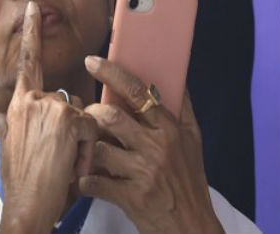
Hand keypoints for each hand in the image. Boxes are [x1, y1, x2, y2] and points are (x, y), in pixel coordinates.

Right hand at [0, 1, 97, 233]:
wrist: (27, 206)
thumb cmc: (21, 180)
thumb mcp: (8, 147)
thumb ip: (3, 125)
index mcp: (18, 105)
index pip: (27, 63)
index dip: (31, 34)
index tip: (33, 9)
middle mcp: (33, 101)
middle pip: (68, 100)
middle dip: (73, 128)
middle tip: (61, 156)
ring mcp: (50, 107)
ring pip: (83, 114)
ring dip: (82, 140)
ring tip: (65, 163)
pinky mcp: (68, 119)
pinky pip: (91, 127)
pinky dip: (88, 148)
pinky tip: (73, 164)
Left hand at [80, 56, 223, 233]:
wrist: (192, 227)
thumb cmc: (190, 182)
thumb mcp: (194, 141)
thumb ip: (182, 108)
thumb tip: (176, 77)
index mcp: (170, 129)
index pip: (138, 92)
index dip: (112, 73)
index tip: (92, 62)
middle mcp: (157, 147)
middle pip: (110, 117)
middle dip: (91, 114)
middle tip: (87, 118)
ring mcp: (144, 173)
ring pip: (99, 148)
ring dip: (87, 149)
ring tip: (87, 152)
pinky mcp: (131, 197)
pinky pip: (95, 182)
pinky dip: (85, 180)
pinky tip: (88, 179)